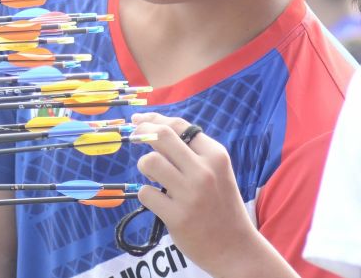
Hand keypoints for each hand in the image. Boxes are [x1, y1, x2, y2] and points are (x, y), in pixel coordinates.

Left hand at [131, 112, 264, 276]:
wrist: (236, 249)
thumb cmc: (221, 206)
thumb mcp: (217, 172)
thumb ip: (191, 152)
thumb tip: (154, 127)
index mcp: (216, 156)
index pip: (179, 125)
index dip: (154, 119)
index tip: (139, 120)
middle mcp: (204, 171)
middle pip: (161, 136)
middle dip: (141, 132)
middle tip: (134, 137)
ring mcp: (190, 194)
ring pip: (149, 162)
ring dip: (144, 166)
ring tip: (152, 177)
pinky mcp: (177, 216)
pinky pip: (146, 193)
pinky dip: (146, 194)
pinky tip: (158, 200)